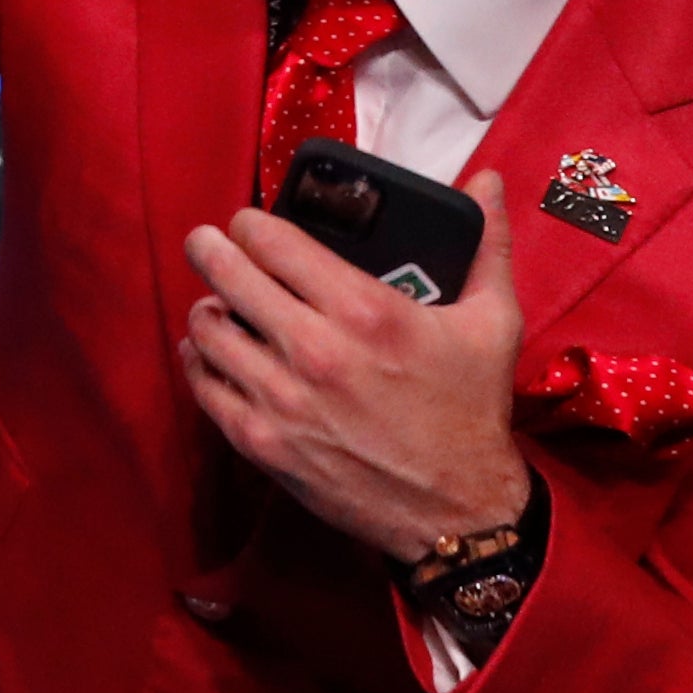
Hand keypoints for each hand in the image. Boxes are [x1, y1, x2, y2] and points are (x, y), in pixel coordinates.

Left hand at [182, 173, 532, 562]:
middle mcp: (314, 349)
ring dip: (207, 307)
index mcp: (364, 310)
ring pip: (204, 326)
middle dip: (211, 248)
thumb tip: (485, 180)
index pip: (269, 238)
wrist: (461, 513)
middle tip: (212, 246)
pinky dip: (199, 360)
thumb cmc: (472, 411)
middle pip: (223, 270)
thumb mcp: (493, 323)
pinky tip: (212, 351)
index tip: (252, 225)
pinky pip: (202, 384)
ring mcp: (282, 398)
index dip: (251, 222)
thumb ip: (486, 245)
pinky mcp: (262, 441)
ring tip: (220, 303)